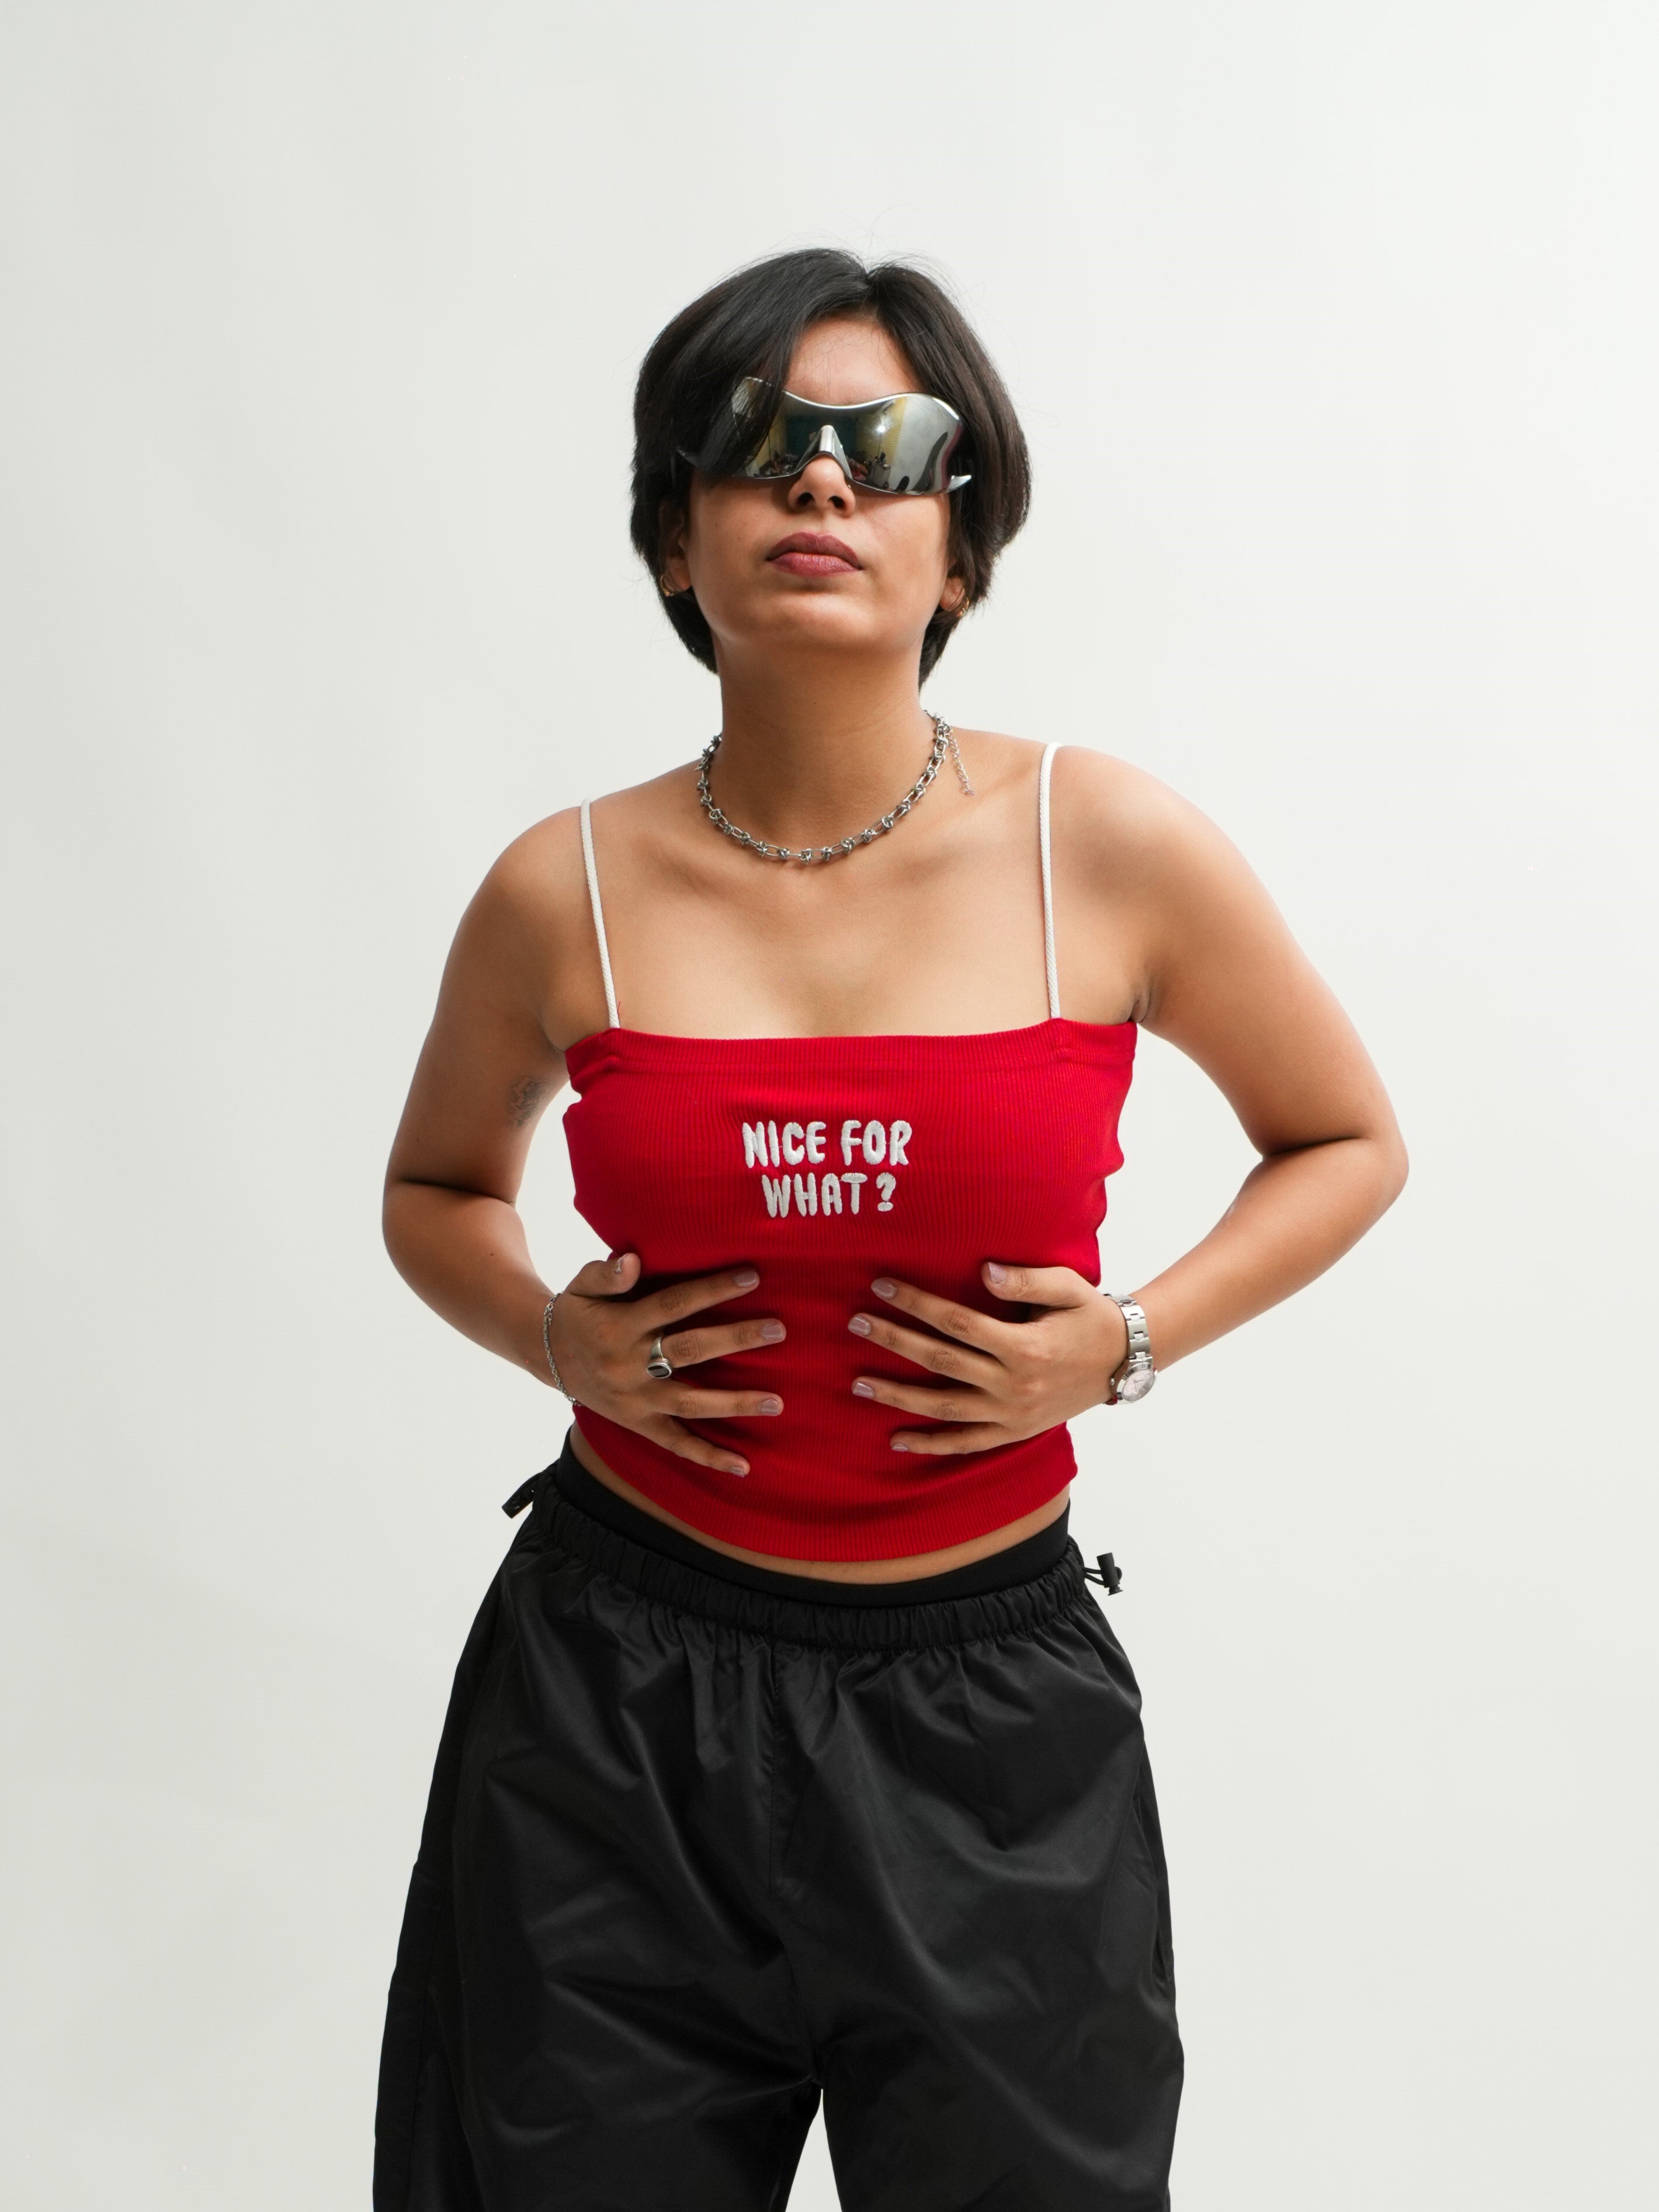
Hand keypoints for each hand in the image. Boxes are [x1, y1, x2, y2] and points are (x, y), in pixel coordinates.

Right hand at [547, 1254, 784, 1477]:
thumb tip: (633, 1260)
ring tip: (776, 1402)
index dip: (712, 1290)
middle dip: (735, 1339)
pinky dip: (708, 1456)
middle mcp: (629, 1365)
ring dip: (734, 1403)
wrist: (546, 1355)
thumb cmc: (577, 1312)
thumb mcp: (581, 1285)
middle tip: (778, 1330)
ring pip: (691, 1403)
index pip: (673, 1304)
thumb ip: (606, 1273)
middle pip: (689, 1350)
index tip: (752, 1277)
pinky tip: (743, 1466)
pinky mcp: (638, 1423)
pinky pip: (676, 1443)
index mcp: (619, 1325)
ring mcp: (635, 1399)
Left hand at [847, 1262, 1129, 1454]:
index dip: (916, 1303)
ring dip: (898, 1396)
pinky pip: (965, 1444)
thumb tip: (984, 1272)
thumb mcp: (1068, 1287)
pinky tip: (896, 1440)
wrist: (1123, 1360)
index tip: (882, 1286)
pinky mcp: (1014, 1432)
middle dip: (894, 1341)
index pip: (957, 1322)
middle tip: (855, 1323)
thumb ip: (1026, 1280)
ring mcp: (1012, 1414)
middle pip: (940, 1361)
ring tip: (858, 1383)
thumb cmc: (1090, 1316)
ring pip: (944, 1407)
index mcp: (1024, 1346)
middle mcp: (1014, 1385)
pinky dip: (931, 1445)